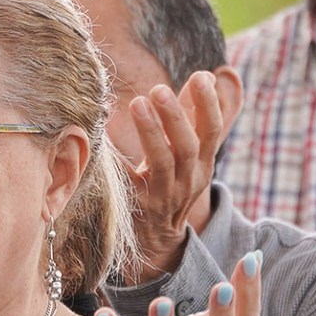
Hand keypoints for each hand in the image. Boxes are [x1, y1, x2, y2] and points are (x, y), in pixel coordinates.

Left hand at [123, 73, 223, 281]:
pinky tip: (103, 135)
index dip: (209, 104)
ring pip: (162, 162)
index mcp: (203, 164)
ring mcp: (163, 196)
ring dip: (151, 131)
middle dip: (175, 116)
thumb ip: (195, 117)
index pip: (212, 131)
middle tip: (158, 89)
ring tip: (137, 103)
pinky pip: (127, 180)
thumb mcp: (190, 154)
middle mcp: (188, 180)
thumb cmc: (172, 182)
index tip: (201, 76)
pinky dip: (117, 158)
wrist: (158, 240)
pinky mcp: (137, 206)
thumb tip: (207, 75)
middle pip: (187, 146)